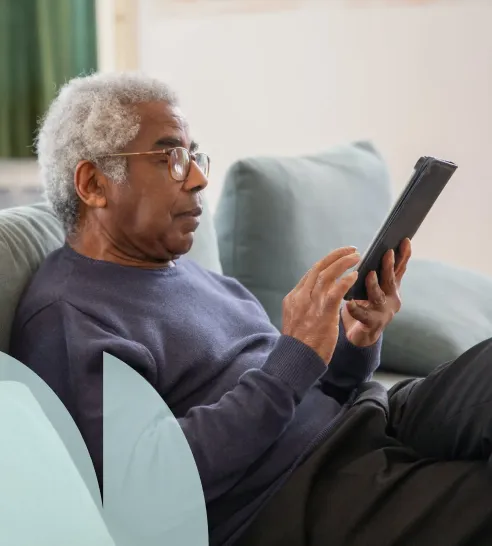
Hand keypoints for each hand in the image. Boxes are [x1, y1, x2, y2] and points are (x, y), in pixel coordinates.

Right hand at [282, 247, 359, 364]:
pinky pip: (336, 290)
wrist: (296, 359)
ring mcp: (310, 303)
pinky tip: (355, 276)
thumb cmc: (300, 344)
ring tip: (357, 257)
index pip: (311, 273)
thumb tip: (319, 300)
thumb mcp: (296, 319)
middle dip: (336, 256)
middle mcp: (301, 296)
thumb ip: (306, 307)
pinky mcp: (323, 313)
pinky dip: (346, 280)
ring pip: (327, 274)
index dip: (326, 262)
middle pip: (319, 268)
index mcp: (294, 297)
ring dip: (343, 263)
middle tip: (351, 250)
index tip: (338, 257)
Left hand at [341, 238, 411, 346]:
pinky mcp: (371, 324)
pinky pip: (362, 315)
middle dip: (389, 266)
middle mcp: (391, 299)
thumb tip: (383, 248)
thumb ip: (380, 272)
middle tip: (387, 252)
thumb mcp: (377, 287)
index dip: (403, 255)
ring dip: (374, 285)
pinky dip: (356, 308)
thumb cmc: (368, 305)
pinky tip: (349, 303)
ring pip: (378, 296)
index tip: (405, 240)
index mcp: (392, 288)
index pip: (400, 268)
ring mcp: (383, 312)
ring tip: (369, 275)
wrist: (362, 334)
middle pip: (390, 280)